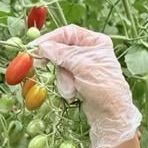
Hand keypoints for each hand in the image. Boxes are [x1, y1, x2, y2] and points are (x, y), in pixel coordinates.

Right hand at [32, 25, 142, 147]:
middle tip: (39, 64)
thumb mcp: (82, 66)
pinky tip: (74, 94)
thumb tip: (43, 46)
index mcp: (96, 41)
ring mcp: (84, 66)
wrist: (111, 114)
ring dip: (63, 78)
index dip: (51, 38)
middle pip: (62, 49)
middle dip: (55, 61)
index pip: (68, 33)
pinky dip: (66, 85)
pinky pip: (64, 77)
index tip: (36, 46)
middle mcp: (90, 51)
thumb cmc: (102, 87)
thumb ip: (61, 54)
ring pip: (61, 65)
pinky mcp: (79, 80)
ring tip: (71, 89)